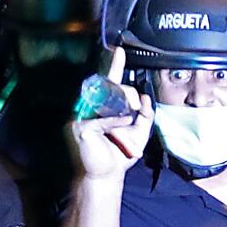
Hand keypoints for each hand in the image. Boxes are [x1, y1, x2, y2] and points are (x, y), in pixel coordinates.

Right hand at [69, 47, 150, 182]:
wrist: (108, 175)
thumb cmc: (120, 154)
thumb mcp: (140, 133)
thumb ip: (145, 115)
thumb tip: (144, 97)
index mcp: (106, 106)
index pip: (111, 83)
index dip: (115, 66)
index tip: (119, 51)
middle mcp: (93, 106)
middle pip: (115, 88)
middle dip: (129, 98)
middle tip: (132, 116)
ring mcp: (85, 115)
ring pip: (110, 100)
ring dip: (123, 115)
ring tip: (124, 130)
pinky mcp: (81, 127)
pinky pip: (104, 119)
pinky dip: (115, 124)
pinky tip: (119, 130)